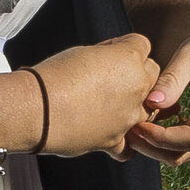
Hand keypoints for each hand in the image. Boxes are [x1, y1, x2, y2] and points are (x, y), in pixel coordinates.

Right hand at [24, 32, 165, 156]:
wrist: (36, 109)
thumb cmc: (53, 76)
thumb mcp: (83, 51)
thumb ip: (106, 54)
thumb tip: (109, 59)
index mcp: (129, 60)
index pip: (142, 45)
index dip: (125, 46)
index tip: (111, 51)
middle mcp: (136, 88)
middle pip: (153, 74)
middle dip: (137, 72)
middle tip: (112, 75)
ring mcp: (128, 117)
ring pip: (148, 109)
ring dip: (135, 104)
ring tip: (112, 102)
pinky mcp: (115, 140)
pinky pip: (130, 145)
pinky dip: (123, 140)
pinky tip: (111, 132)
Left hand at [123, 0, 189, 163]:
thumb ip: (173, 78)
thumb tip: (152, 103)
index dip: (161, 139)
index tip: (138, 124)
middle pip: (185, 154)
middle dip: (152, 147)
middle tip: (127, 130)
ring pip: (186, 156)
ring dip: (157, 148)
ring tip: (135, 127)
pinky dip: (168, 143)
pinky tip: (150, 126)